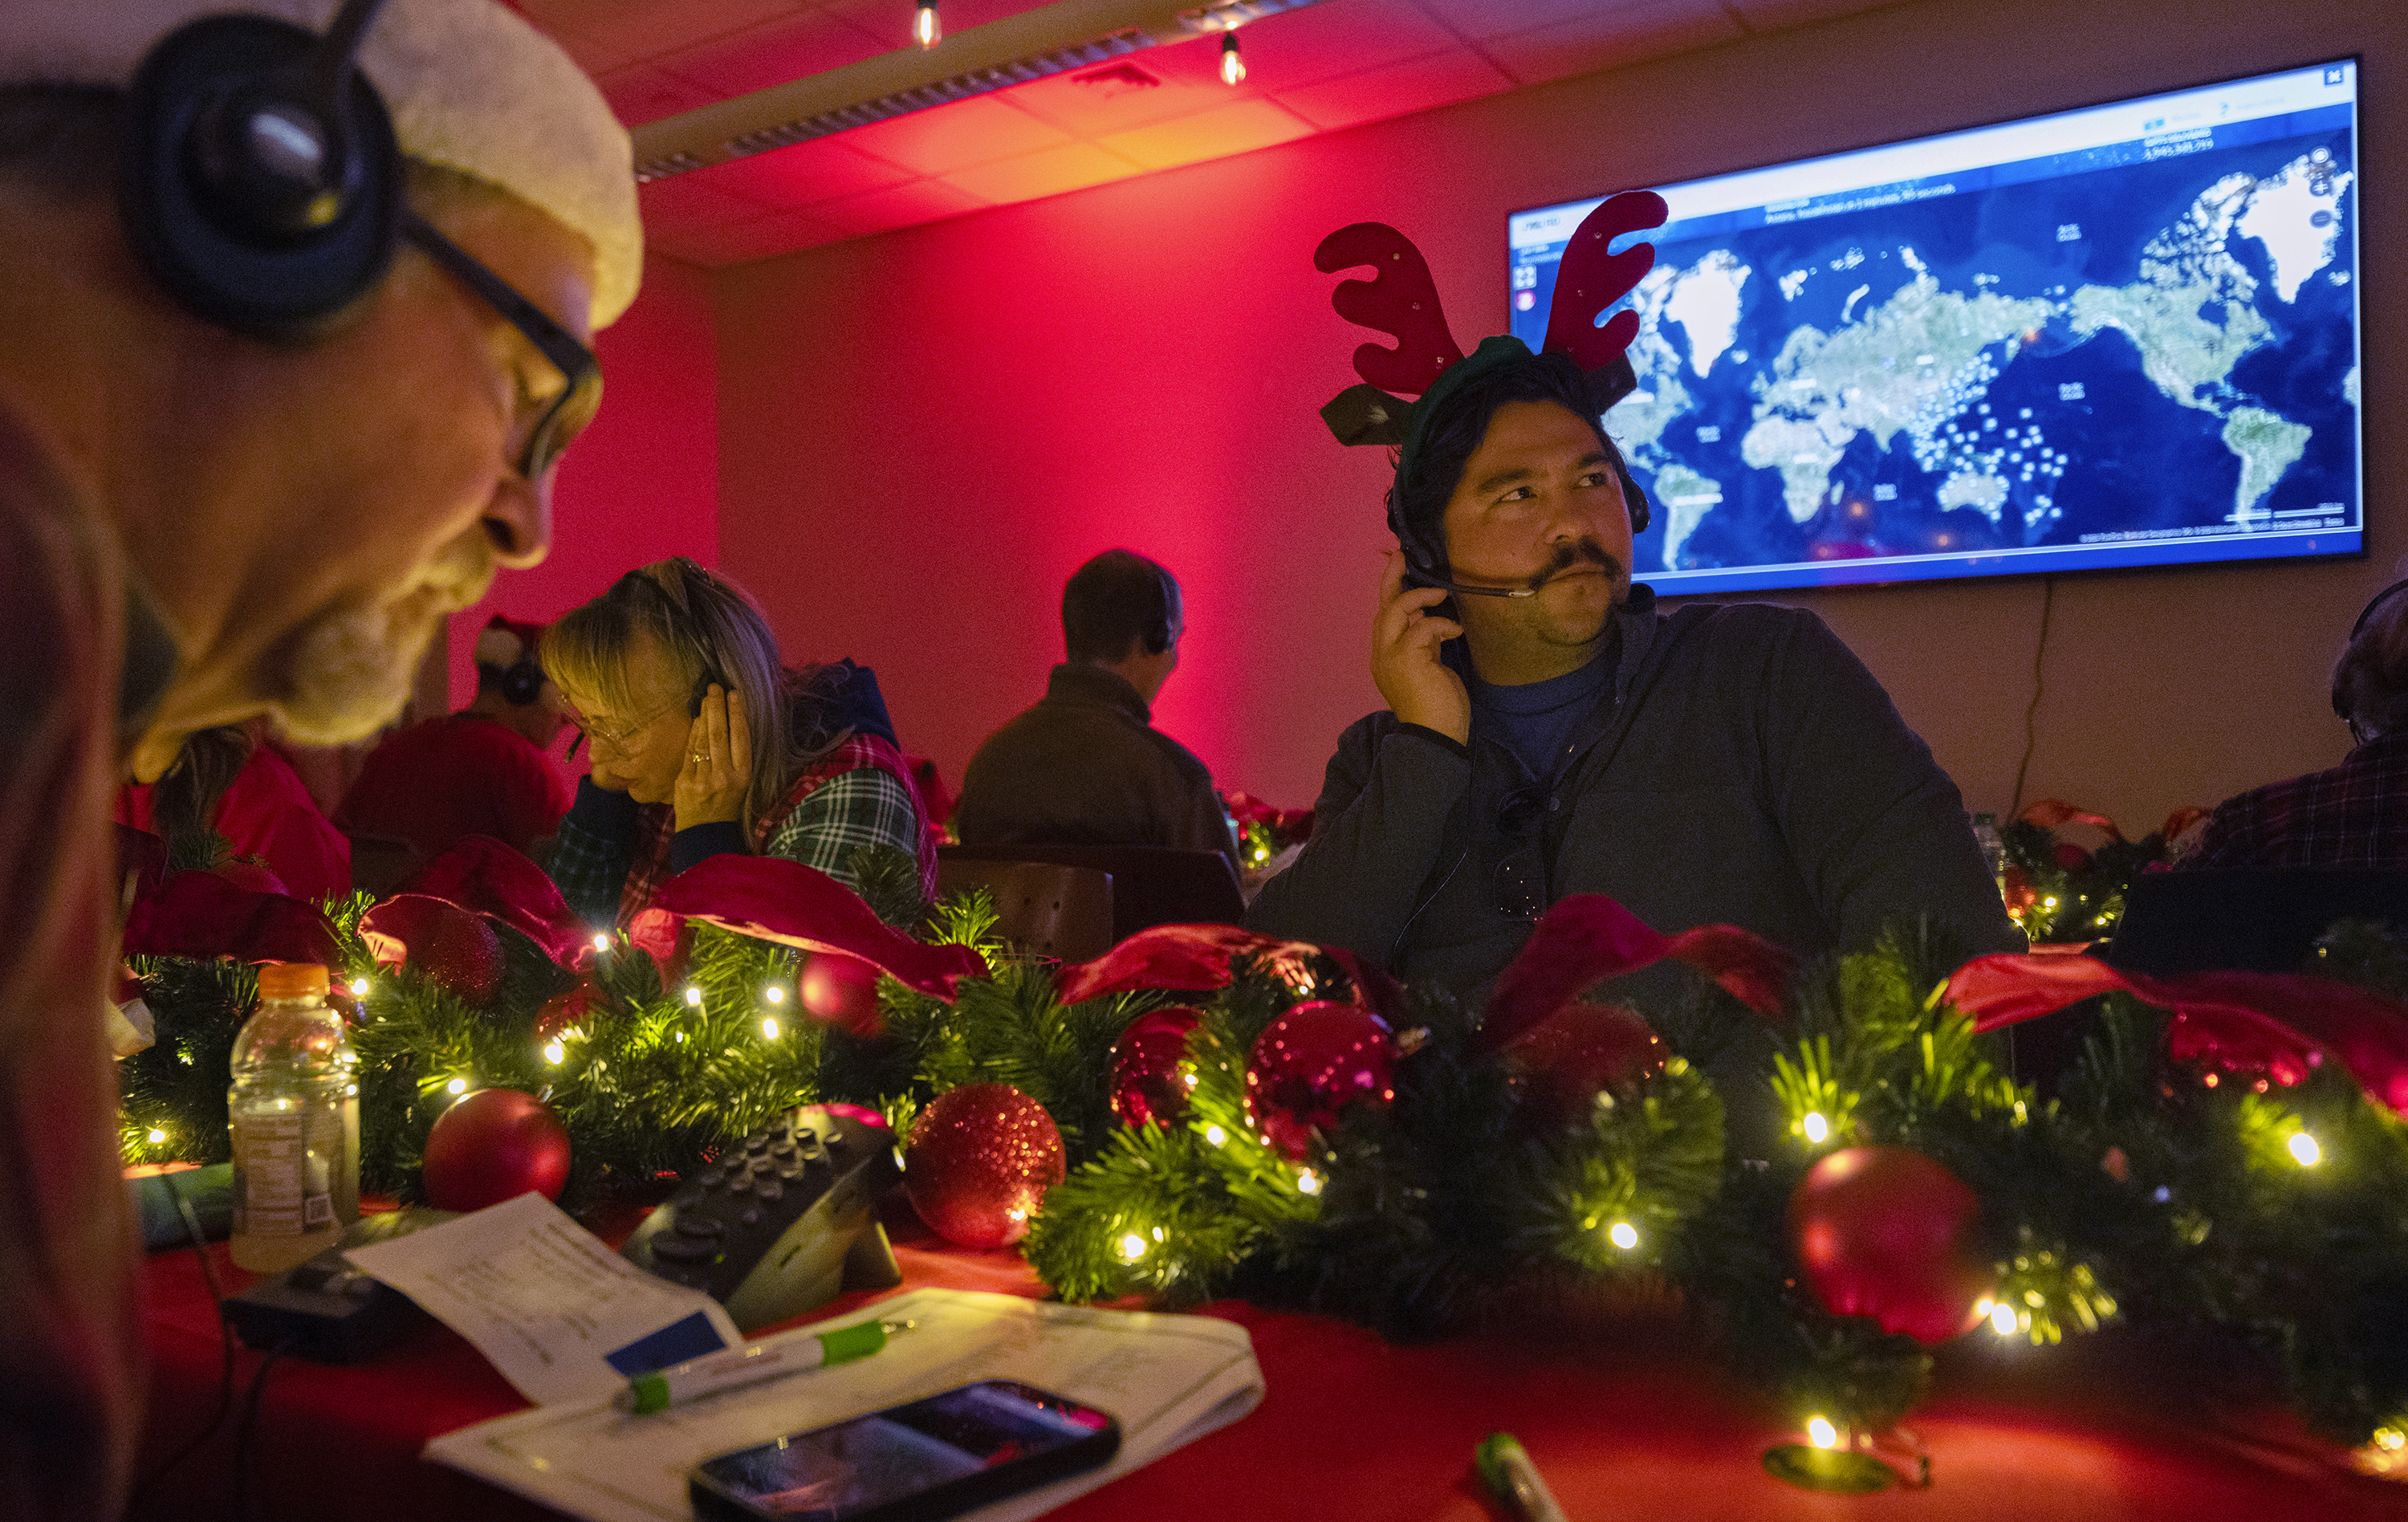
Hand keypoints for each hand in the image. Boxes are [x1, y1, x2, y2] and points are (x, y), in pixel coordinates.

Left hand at [673, 685, 751, 828]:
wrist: (706, 833)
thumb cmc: (727, 805)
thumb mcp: (740, 783)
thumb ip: (736, 757)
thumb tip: (729, 723)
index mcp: (743, 776)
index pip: (741, 739)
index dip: (737, 714)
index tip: (734, 694)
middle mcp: (725, 776)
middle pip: (720, 735)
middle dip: (717, 708)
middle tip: (715, 688)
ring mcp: (703, 779)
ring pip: (704, 740)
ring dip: (704, 716)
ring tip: (706, 698)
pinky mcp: (685, 782)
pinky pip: (690, 752)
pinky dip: (693, 733)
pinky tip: (696, 720)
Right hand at [1370, 550, 1468, 743]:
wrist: (1436, 737)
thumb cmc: (1438, 708)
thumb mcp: (1430, 669)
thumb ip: (1425, 646)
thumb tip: (1433, 624)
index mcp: (1385, 657)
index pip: (1384, 616)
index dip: (1390, 589)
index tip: (1398, 565)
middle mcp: (1382, 654)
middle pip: (1384, 607)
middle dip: (1392, 578)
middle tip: (1402, 557)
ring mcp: (1391, 656)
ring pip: (1395, 610)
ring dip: (1419, 597)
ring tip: (1440, 594)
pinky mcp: (1407, 659)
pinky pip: (1422, 627)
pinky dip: (1441, 624)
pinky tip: (1455, 631)